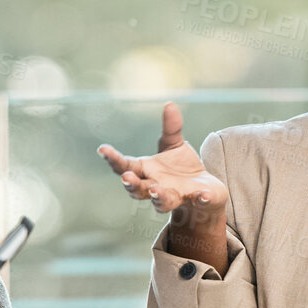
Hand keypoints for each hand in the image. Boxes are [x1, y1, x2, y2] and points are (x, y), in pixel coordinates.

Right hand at [97, 102, 228, 218]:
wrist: (205, 190)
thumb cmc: (181, 168)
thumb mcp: (174, 145)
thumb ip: (171, 128)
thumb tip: (169, 104)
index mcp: (146, 171)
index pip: (125, 166)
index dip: (113, 158)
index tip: (102, 148)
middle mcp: (156, 187)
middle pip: (138, 190)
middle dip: (132, 184)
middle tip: (127, 177)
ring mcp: (176, 197)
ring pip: (162, 202)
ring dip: (159, 197)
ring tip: (157, 190)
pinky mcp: (197, 201)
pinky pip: (198, 202)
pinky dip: (201, 199)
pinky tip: (204, 195)